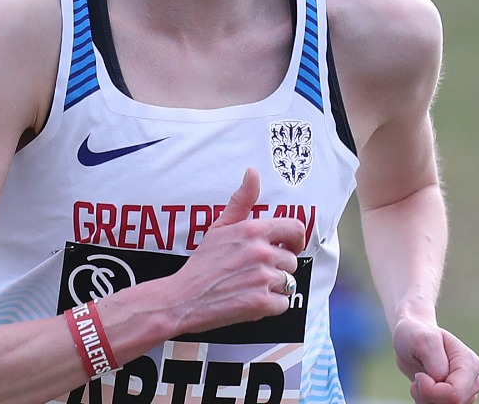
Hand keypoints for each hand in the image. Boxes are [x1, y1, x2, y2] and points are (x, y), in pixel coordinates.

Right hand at [165, 168, 306, 333]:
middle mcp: (262, 252)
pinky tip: (250, 301)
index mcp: (254, 230)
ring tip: (250, 287)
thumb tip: (252, 172)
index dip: (296, 240)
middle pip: (292, 260)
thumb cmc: (202, 263)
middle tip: (254, 273)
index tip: (288, 247)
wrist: (182, 298)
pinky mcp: (261, 303)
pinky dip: (271, 306)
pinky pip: (283, 304)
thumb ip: (241, 200)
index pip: (296, 228)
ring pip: (288, 283)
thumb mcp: (220, 226)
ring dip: (274, 288)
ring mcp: (263, 278)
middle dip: (278, 268)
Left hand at [393, 317, 478, 403]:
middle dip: (428, 396)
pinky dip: (426, 403)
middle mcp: (473, 380)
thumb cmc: (416, 334)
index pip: (454, 393)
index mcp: (470, 363)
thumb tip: (442, 379)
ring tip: (420, 381)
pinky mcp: (456, 399)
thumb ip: (434, 360)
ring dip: (426, 400)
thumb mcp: (422, 339)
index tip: (419, 376)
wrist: (412, 338)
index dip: (431, 391)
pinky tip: (422, 389)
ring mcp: (466, 391)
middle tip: (418, 378)